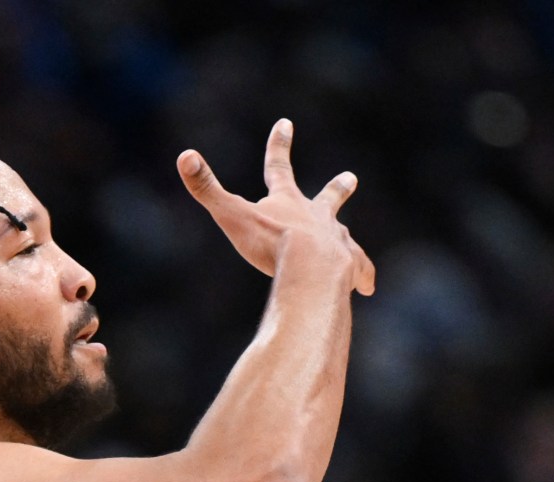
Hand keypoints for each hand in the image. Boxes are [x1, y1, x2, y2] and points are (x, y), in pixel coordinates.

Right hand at [178, 119, 376, 296]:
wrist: (312, 269)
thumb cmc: (271, 243)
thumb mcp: (232, 215)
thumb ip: (206, 189)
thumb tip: (184, 155)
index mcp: (288, 202)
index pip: (278, 167)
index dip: (278, 145)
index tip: (285, 123)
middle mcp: (317, 216)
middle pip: (328, 198)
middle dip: (337, 188)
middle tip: (351, 177)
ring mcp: (336, 240)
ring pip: (345, 236)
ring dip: (346, 239)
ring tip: (352, 247)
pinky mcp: (350, 265)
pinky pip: (359, 270)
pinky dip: (363, 276)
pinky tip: (368, 286)